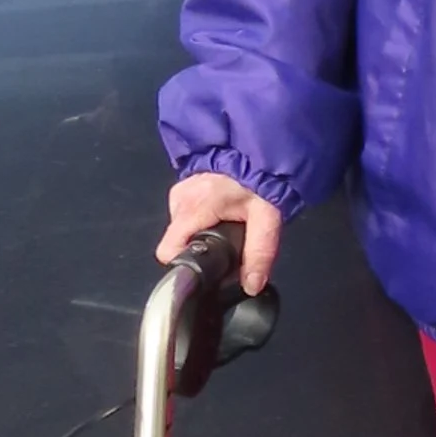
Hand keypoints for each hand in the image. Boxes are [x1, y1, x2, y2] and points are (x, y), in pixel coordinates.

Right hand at [159, 174, 282, 294]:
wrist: (258, 151)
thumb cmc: (261, 179)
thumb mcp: (267, 219)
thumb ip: (259, 253)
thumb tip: (251, 285)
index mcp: (193, 208)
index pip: (168, 251)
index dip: (187, 264)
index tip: (207, 267)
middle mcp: (180, 200)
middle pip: (179, 242)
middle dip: (202, 247)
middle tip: (229, 241)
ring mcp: (179, 191)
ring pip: (183, 229)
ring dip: (202, 232)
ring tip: (227, 224)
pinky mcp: (184, 187)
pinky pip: (187, 215)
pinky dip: (202, 219)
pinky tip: (221, 213)